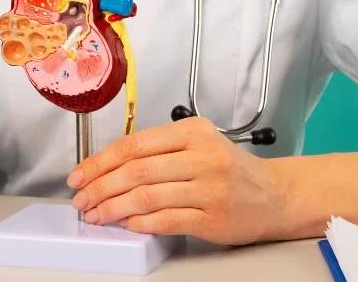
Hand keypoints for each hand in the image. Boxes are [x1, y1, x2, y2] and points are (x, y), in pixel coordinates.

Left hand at [66, 117, 290, 244]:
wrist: (276, 195)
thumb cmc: (233, 171)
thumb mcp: (200, 143)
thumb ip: (160, 149)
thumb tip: (110, 167)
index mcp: (193, 132)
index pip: (134, 144)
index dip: (100, 161)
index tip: (80, 174)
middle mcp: (202, 156)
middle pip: (136, 170)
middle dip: (100, 186)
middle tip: (82, 198)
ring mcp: (209, 188)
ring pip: (147, 196)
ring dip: (114, 208)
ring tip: (98, 214)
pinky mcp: (213, 218)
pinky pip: (166, 220)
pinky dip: (141, 223)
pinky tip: (128, 224)